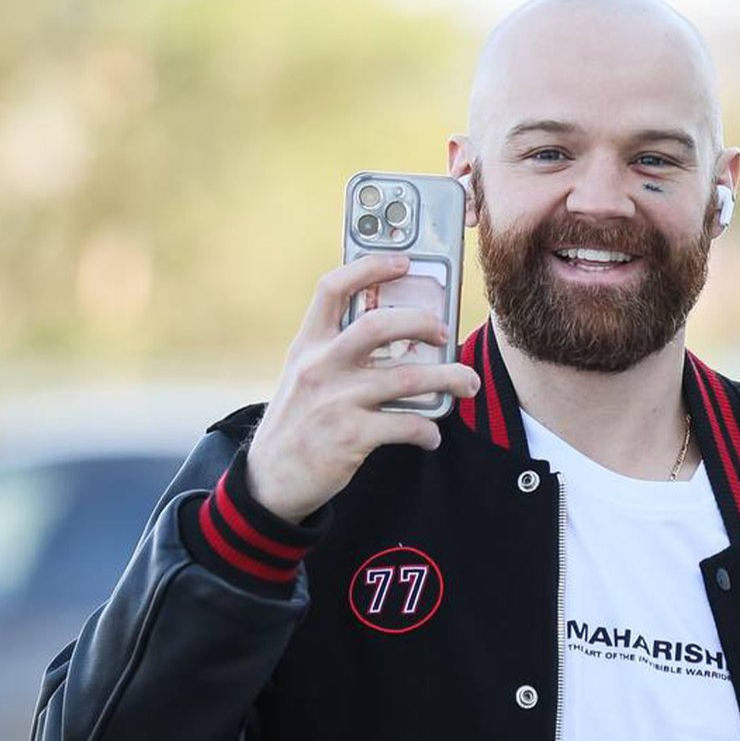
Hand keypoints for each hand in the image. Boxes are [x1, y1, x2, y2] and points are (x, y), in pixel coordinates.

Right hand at [245, 254, 479, 522]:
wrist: (271, 479)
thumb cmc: (299, 422)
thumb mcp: (304, 376)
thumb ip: (337, 352)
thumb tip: (397, 336)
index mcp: (308, 345)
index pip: (333, 288)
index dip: (370, 267)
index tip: (404, 261)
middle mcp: (320, 366)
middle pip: (380, 325)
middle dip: (422, 324)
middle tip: (444, 333)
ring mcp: (336, 401)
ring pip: (408, 378)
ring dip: (448, 379)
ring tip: (468, 384)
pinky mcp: (350, 436)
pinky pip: (406, 425)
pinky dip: (428, 430)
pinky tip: (431, 435)